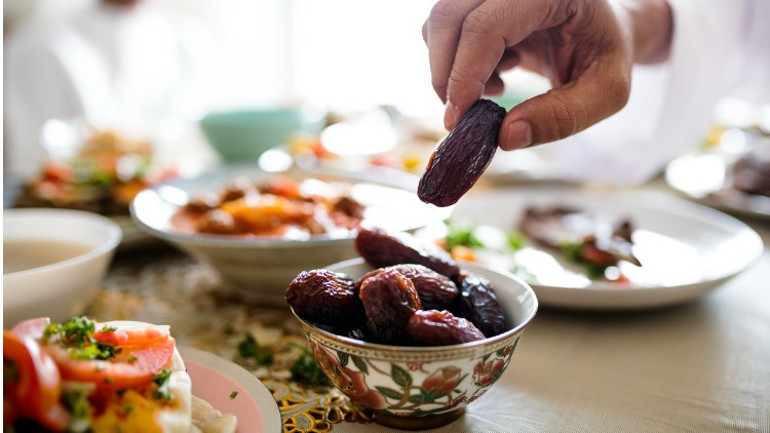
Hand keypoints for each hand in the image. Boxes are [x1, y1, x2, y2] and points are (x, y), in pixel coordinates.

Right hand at [423, 0, 665, 149]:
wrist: (602, 31)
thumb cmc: (606, 55)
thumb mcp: (606, 92)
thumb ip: (562, 117)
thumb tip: (504, 137)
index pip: (487, 25)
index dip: (465, 74)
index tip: (458, 119)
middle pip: (449, 16)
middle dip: (445, 73)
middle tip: (462, 114)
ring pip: (440, 22)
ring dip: (450, 68)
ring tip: (493, 88)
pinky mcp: (480, 4)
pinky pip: (445, 30)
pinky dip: (455, 63)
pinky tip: (494, 75)